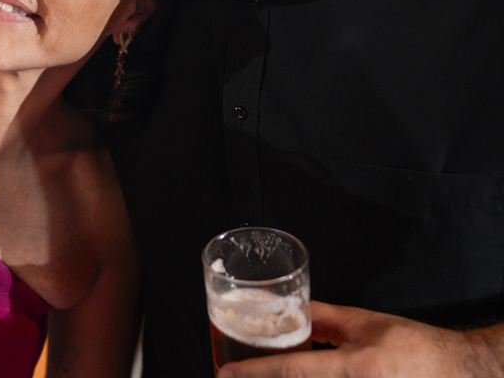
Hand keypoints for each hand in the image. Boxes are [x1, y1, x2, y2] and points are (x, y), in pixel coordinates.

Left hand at [218, 301, 503, 377]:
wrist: (457, 371)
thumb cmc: (415, 348)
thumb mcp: (364, 324)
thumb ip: (322, 319)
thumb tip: (287, 312)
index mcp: (356, 368)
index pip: (293, 370)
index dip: (255, 372)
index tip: (226, 374)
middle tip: (237, 376)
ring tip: (261, 374)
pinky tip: (295, 376)